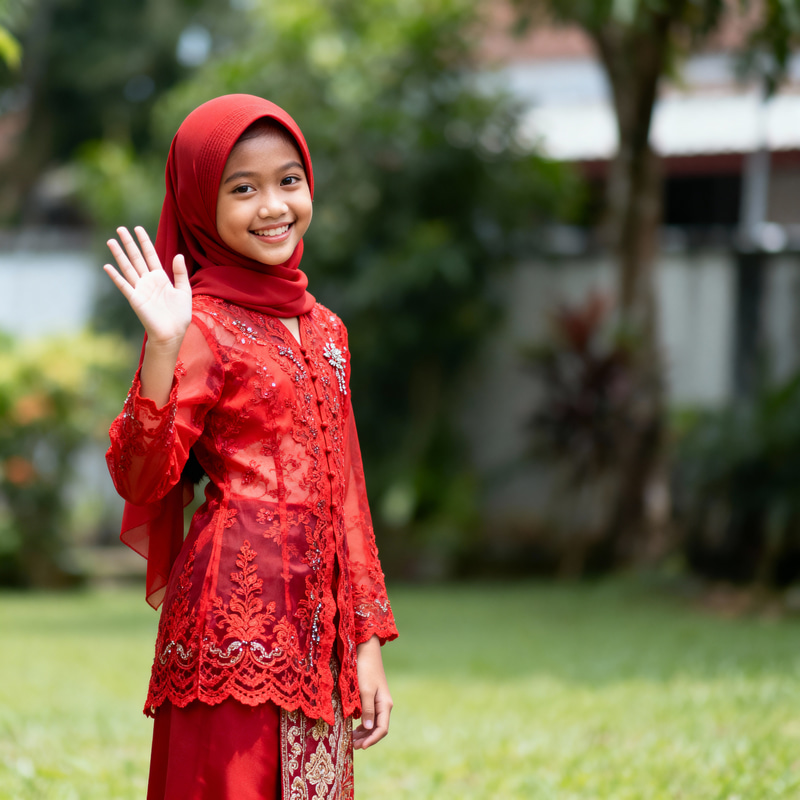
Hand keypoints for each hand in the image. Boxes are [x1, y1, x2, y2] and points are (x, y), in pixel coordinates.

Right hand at [103, 226, 191, 349]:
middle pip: (137, 258)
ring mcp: (140, 289)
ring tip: (111, 241)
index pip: (150, 255)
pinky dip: (116, 276)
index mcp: (161, 278)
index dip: (145, 242)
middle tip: (120, 228)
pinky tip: (107, 266)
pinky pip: (124, 285)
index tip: (138, 228)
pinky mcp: (135, 299)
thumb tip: (178, 254)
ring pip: (128, 268)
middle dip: (129, 243)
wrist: (173, 333)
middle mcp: (148, 281)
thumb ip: (180, 273)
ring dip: (119, 255)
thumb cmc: (180, 315)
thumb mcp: (184, 291)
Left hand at [353, 636, 391, 749]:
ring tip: (351, 740)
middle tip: (352, 746)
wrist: (366, 651)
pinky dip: (362, 725)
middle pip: (377, 728)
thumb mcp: (365, 690)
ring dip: (364, 733)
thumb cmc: (365, 670)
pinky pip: (369, 716)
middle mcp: (383, 705)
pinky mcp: (371, 697)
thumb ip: (367, 709)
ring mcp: (378, 701)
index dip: (372, 740)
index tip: (361, 748)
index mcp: (385, 704)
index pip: (381, 729)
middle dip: (367, 739)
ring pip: (373, 723)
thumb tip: (367, 727)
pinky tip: (353, 728)